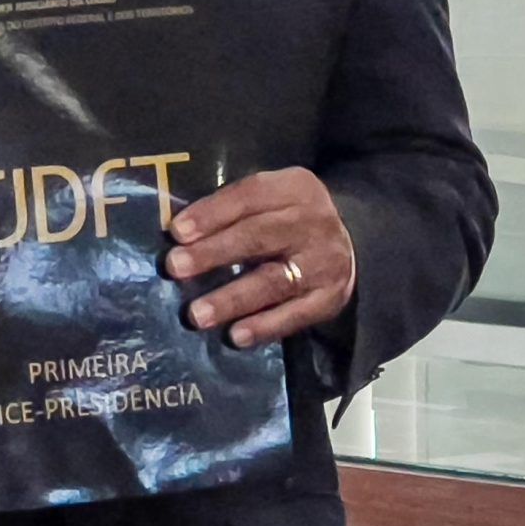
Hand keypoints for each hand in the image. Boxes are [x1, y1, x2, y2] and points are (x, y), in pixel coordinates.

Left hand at [164, 167, 357, 348]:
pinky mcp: (330, 298)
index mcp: (293, 188)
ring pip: (274, 281)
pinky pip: (295, 315)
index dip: (211, 214)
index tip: (176, 232)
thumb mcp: (269, 196)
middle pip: (258, 237)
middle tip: (175, 267)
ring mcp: (324, 263)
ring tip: (198, 313)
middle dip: (213, 253)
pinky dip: (264, 326)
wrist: (349, 241)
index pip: (248, 197)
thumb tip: (178, 234)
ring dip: (232, 299)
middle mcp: (312, 223)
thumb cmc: (287, 216)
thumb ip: (232, 208)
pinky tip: (235, 336)